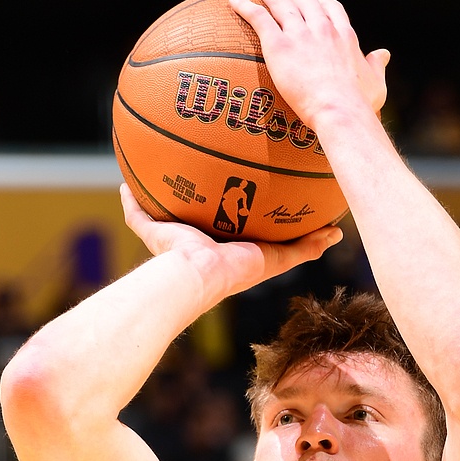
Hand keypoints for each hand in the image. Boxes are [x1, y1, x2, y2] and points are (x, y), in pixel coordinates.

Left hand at [119, 184, 341, 300]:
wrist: (191, 275)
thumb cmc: (172, 256)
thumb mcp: (152, 225)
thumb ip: (138, 208)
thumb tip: (124, 186)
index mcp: (224, 243)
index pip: (242, 227)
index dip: (254, 215)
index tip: (263, 200)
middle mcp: (247, 251)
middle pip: (273, 234)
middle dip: (287, 222)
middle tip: (302, 202)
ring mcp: (264, 258)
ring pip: (295, 243)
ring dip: (312, 231)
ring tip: (329, 215)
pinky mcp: (274, 262)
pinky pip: (303, 251)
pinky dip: (320, 240)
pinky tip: (335, 229)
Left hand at [231, 0, 389, 128]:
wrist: (340, 110)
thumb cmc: (358, 104)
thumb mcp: (375, 82)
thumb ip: (377, 65)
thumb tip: (384, 53)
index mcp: (344, 35)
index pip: (329, 6)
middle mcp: (322, 28)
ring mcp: (301, 34)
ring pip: (280, 1)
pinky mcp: (280, 45)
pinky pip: (259, 18)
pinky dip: (246, 6)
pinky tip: (234, 0)